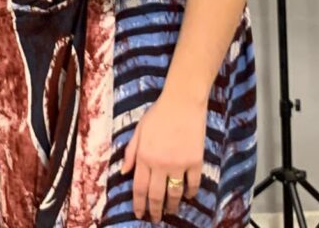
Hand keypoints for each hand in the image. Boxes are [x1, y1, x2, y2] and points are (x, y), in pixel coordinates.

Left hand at [121, 92, 204, 221]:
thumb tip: (123, 172)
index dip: (139, 204)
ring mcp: (179, 164)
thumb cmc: (158, 113)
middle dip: (155, 210)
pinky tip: (187, 196)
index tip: (139, 214)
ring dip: (172, 206)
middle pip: (156, 195)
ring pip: (174, 194)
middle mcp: (160, 163)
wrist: (182, 102)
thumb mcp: (139, 130)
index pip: (139, 187)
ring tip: (171, 210)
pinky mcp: (195, 161)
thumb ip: (131, 152)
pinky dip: (190, 193)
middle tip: (156, 218)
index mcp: (144, 156)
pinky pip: (193, 184)